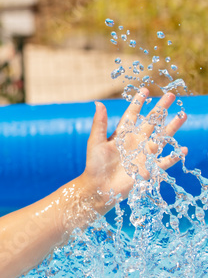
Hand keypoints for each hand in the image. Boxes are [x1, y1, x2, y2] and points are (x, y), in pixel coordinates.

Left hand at [84, 88, 187, 204]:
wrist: (98, 187)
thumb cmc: (94, 165)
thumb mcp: (96, 142)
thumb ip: (100, 124)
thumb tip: (98, 103)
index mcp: (122, 135)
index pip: (132, 115)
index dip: (138, 103)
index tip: (145, 90)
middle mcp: (135, 142)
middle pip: (151, 122)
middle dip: (161, 109)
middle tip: (171, 95)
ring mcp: (143, 155)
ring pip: (162, 138)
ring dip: (172, 127)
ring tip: (183, 115)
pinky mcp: (149, 169)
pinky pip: (165, 162)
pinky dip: (174, 156)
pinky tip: (182, 149)